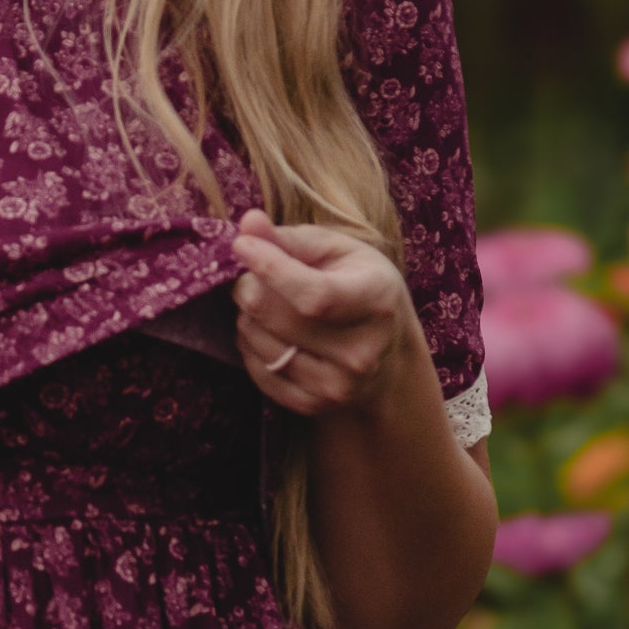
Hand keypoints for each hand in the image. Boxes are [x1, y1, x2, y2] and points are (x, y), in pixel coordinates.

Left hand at [230, 207, 420, 417]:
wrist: (387, 353)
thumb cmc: (359, 286)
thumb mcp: (338, 251)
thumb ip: (291, 238)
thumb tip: (248, 223)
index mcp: (376, 301)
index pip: (314, 294)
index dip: (270, 268)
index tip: (242, 245)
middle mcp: (361, 352)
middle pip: (276, 316)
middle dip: (249, 287)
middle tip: (250, 276)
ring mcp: (338, 386)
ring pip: (259, 343)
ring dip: (247, 317)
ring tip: (263, 304)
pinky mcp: (313, 405)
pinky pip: (258, 372)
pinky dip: (249, 347)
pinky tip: (264, 331)